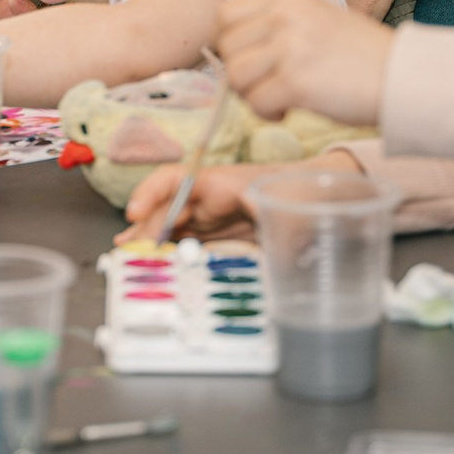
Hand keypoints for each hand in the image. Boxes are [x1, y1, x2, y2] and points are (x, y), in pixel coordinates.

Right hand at [117, 150, 362, 242]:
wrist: (326, 191)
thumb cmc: (309, 195)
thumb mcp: (297, 216)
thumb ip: (282, 242)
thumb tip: (274, 270)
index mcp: (225, 184)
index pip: (178, 182)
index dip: (151, 195)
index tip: (135, 214)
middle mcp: (213, 194)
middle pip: (169, 205)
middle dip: (144, 224)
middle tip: (127, 250)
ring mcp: (215, 210)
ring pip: (174, 220)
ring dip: (151, 234)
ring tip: (129, 253)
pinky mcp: (222, 225)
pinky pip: (188, 232)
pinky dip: (170, 244)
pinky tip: (156, 256)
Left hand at [216, 0, 394, 125]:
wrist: (403, 77)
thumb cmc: (361, 54)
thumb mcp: (316, 19)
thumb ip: (277, 24)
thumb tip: (231, 48)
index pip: (226, 14)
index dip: (231, 41)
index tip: (252, 59)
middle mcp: (284, 16)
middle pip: (225, 46)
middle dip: (241, 71)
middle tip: (267, 83)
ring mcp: (289, 48)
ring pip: (235, 76)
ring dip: (252, 94)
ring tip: (280, 97)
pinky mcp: (296, 82)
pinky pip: (255, 101)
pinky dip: (267, 112)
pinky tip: (289, 109)